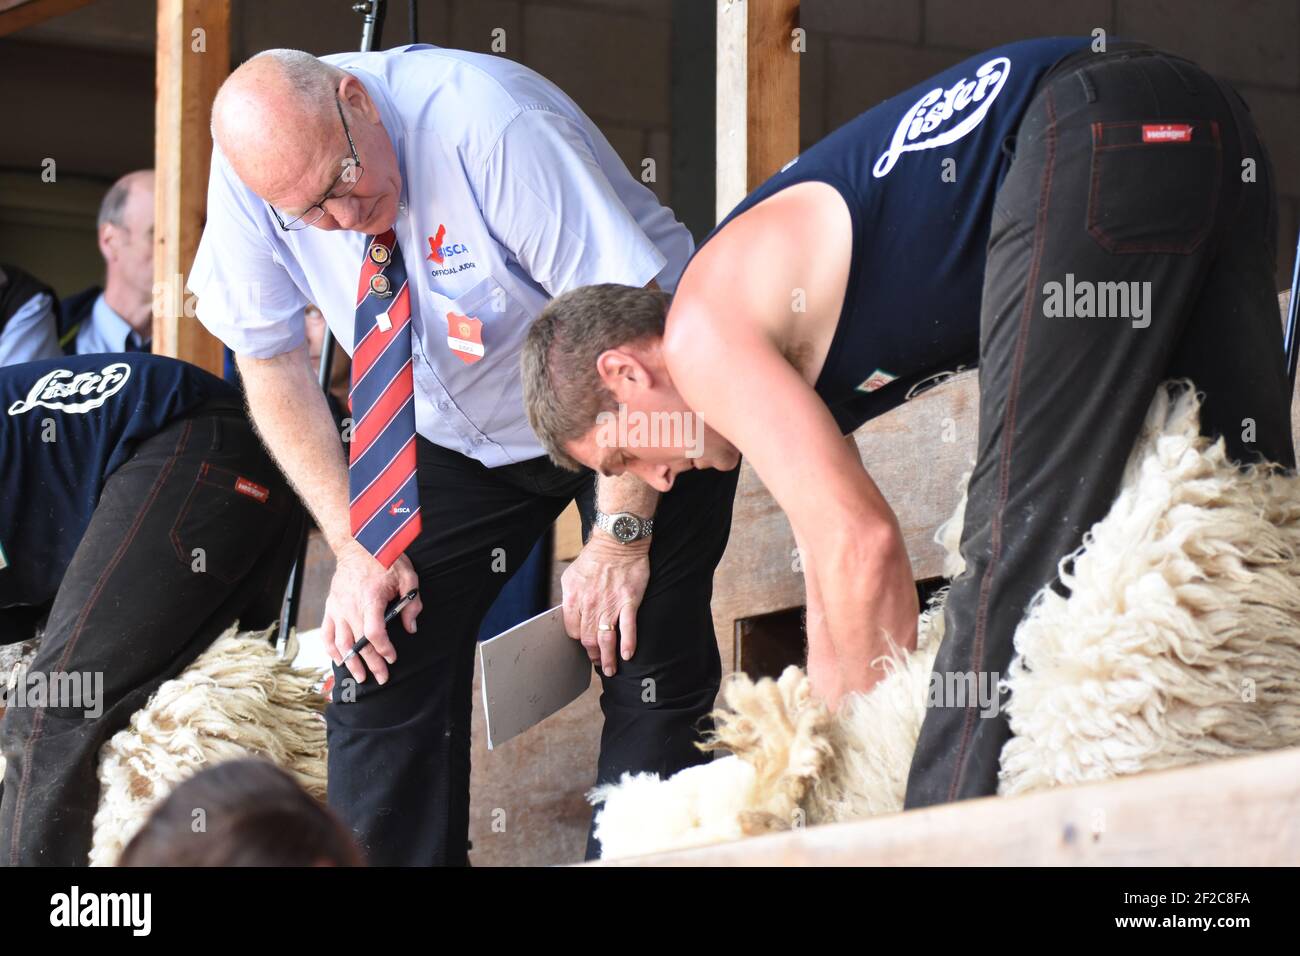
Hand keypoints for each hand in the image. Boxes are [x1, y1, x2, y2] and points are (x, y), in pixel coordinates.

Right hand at [321, 540, 421, 684]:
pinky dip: (331, 649)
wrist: (358, 545)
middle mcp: (350, 606)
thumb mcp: (408, 576)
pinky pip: (326, 633)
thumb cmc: (385, 560)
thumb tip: (410, 627)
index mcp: (370, 598)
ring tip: (360, 677)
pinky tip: (338, 661)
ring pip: (341, 642)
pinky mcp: (330, 607)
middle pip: (359, 642)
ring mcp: (337, 608)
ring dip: (350, 662)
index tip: (392, 658)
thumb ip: (411, 603)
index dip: (383, 649)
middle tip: (382, 678)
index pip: (374, 632)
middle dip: (371, 664)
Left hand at [561, 532, 650, 676]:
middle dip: (593, 655)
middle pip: (589, 639)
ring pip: (606, 638)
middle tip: (598, 664)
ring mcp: (610, 604)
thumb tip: (571, 615)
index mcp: (574, 598)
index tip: (586, 645)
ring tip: (611, 669)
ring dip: (608, 658)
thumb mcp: (572, 576)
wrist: (618, 542)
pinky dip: (628, 644)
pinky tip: (628, 655)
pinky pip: (628, 627)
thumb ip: (571, 598)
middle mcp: (590, 604)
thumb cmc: (595, 557)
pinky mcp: (629, 601)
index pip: (573, 630)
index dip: (579, 640)